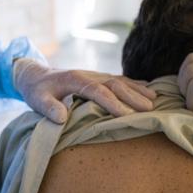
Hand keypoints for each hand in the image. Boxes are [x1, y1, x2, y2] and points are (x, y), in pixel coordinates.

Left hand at [13, 58, 156, 123]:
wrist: (37, 75)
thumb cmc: (37, 91)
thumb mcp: (37, 100)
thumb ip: (48, 108)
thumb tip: (62, 117)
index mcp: (75, 79)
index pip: (97, 91)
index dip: (112, 103)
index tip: (126, 115)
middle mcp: (89, 75)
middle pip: (114, 83)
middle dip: (132, 96)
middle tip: (149, 110)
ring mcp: (96, 75)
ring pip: (121, 80)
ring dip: (137, 89)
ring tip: (155, 101)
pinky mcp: (100, 78)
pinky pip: (121, 80)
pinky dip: (136, 85)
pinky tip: (150, 91)